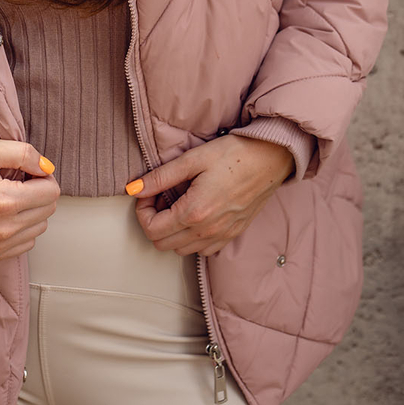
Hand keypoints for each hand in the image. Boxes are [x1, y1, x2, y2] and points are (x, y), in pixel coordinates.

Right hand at [0, 139, 59, 262]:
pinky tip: (3, 216)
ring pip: (40, 227)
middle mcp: (2, 229)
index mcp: (4, 201)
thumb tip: (48, 167)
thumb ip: (23, 153)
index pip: (52, 192)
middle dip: (38, 193)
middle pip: (48, 210)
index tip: (26, 172)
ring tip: (8, 198)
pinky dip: (21, 229)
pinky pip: (26, 243)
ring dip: (31, 211)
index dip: (42, 177)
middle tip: (16, 183)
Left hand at [126, 135, 293, 256]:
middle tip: (160, 198)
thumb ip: (160, 177)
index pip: (152, 230)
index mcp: (194, 213)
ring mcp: (221, 236)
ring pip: (181, 250)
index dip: (142, 211)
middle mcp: (207, 231)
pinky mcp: (232, 235)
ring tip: (177, 204)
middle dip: (153, 222)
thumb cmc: (234, 154)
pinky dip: (191, 238)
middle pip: (163, 244)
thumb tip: (133, 188)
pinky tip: (194, 215)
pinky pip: (202, 250)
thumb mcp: (192, 160)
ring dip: (171, 232)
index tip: (148, 193)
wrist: (270, 159)